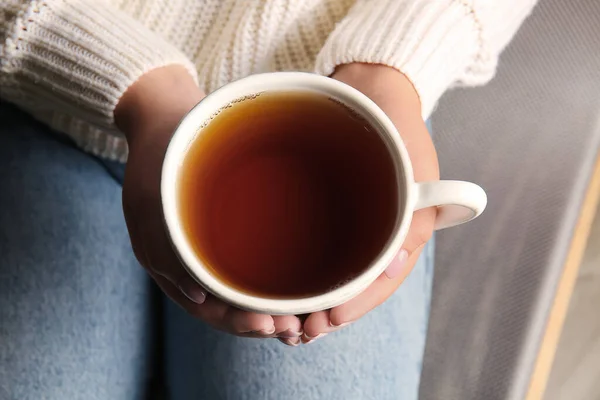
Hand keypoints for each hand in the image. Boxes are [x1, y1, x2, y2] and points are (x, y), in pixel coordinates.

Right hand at [115, 66, 302, 342]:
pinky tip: (284, 281)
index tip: (269, 325)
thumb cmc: (165, 144)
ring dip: (262, 304)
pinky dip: (259, 281)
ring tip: (296, 313)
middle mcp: (183, 256)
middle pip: (222, 304)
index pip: (203, 306)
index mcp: (162, 253)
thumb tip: (198, 295)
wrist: (166, 110)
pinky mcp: (215, 227)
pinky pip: (236, 264)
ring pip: (233, 290)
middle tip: (293, 326)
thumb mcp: (158, 185)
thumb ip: (169, 239)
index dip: (235, 322)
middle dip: (255, 319)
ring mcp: (199, 242)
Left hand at [301, 64, 438, 342]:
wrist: (369, 86)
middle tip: (293, 328)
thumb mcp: (415, 165)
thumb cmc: (396, 124)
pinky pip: (307, 246)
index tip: (324, 322)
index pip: (378, 284)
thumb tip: (393, 268)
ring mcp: (345, 224)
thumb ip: (414, 214)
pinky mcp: (321, 211)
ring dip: (304, 297)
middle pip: (348, 287)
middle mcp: (371, 236)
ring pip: (325, 273)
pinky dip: (292, 268)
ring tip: (278, 316)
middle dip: (323, 312)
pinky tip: (272, 282)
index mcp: (400, 235)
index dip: (352, 307)